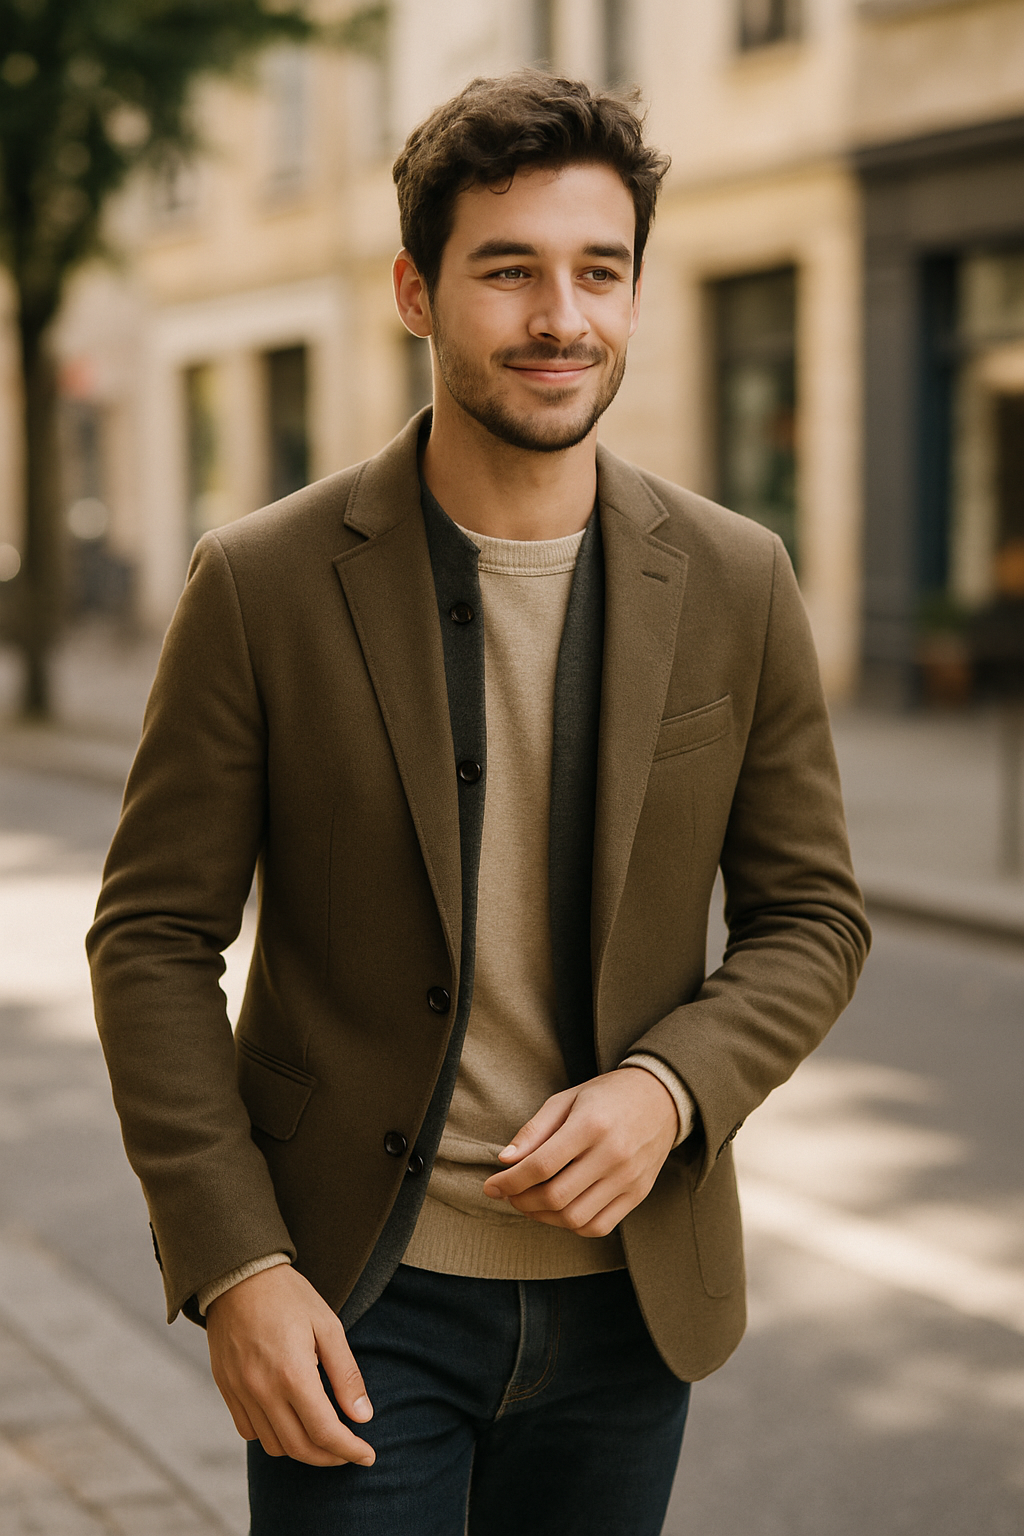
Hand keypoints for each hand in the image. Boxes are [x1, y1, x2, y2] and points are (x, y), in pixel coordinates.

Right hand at [206, 1263, 374, 1466]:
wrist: (238, 1276)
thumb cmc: (289, 1296)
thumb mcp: (328, 1326)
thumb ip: (346, 1374)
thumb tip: (363, 1416)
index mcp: (293, 1374)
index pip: (325, 1432)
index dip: (350, 1450)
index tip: (367, 1455)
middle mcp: (263, 1390)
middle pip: (300, 1447)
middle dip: (330, 1457)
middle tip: (349, 1450)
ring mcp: (241, 1392)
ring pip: (273, 1445)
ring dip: (301, 1449)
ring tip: (321, 1436)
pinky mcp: (227, 1389)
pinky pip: (249, 1431)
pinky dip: (272, 1436)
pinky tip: (288, 1421)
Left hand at [481, 1068, 681, 1236]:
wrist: (661, 1098)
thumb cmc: (607, 1095)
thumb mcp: (567, 1099)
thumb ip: (535, 1131)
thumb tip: (505, 1161)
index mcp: (591, 1125)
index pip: (540, 1165)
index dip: (509, 1181)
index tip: (492, 1186)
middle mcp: (613, 1155)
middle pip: (556, 1196)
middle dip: (521, 1201)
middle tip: (509, 1194)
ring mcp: (628, 1179)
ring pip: (575, 1218)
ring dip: (543, 1217)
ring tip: (530, 1203)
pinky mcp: (638, 1194)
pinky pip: (599, 1226)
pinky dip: (572, 1226)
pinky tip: (560, 1210)